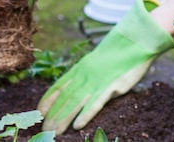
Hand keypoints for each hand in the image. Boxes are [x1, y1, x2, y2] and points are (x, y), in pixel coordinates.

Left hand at [38, 0, 173, 132]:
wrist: (135, 40)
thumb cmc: (117, 54)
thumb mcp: (95, 63)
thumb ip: (84, 75)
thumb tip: (73, 90)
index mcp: (80, 69)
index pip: (58, 86)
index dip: (47, 101)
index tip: (38, 114)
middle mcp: (85, 74)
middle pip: (64, 98)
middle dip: (52, 115)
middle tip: (44, 131)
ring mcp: (98, 80)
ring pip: (76, 102)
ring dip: (63, 118)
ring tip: (54, 132)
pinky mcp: (113, 86)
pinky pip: (97, 102)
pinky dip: (86, 114)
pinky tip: (78, 125)